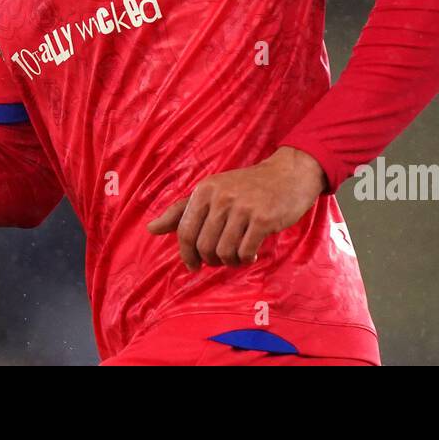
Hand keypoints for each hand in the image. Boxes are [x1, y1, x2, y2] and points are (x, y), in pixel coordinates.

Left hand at [146, 147, 327, 269]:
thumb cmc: (247, 186)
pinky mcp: (263, 218)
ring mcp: (243, 207)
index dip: (187, 255)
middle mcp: (220, 197)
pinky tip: (252, 253)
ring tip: (238, 255)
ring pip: (224, 252)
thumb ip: (180, 211)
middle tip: (221, 258)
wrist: (288, 174)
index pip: (185, 232)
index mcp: (204, 190)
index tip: (194, 265)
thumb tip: (150, 229)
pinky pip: (245, 252)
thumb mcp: (211, 191)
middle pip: (204, 246)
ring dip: (230, 261)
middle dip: (211, 260)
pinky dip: (246, 258)